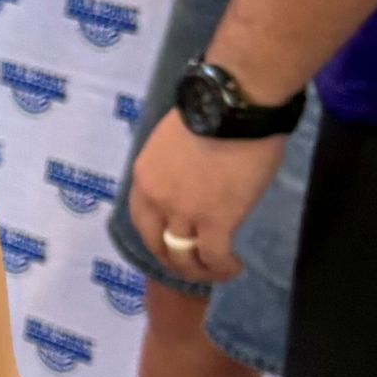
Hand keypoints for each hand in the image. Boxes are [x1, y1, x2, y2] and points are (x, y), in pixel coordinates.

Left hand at [128, 107, 287, 282]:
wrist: (234, 105)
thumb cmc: (213, 110)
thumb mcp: (174, 140)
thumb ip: (174, 165)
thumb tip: (191, 176)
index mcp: (144, 177)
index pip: (142, 219)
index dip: (156, 237)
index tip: (170, 243)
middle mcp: (156, 200)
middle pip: (157, 244)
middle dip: (174, 261)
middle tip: (192, 266)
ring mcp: (183, 213)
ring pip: (184, 257)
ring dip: (199, 270)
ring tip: (216, 271)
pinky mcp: (215, 221)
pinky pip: (213, 257)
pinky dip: (222, 268)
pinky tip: (233, 268)